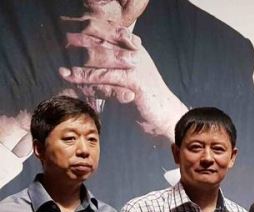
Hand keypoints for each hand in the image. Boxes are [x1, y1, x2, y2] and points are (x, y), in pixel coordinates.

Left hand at [59, 15, 187, 139]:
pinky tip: (75, 82)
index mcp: (136, 49)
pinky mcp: (134, 83)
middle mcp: (136, 54)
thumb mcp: (132, 77)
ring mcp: (135, 67)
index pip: (110, 33)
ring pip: (102, 60)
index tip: (72, 34)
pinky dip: (88, 81)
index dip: (91, 32)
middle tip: (64, 45)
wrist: (167, 114)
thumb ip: (117, 66)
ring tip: (64, 71)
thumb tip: (93, 60)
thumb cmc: (148, 98)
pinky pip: (105, 79)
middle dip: (82, 42)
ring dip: (80, 66)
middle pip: (104, 43)